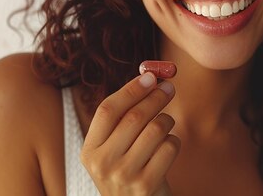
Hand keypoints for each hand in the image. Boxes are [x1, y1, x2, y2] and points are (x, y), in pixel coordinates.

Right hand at [80, 72, 178, 195]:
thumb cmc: (127, 171)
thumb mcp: (113, 150)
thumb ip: (123, 118)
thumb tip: (148, 77)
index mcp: (89, 151)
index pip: (108, 110)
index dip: (130, 90)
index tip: (150, 76)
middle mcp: (102, 163)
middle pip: (134, 117)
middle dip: (155, 97)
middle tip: (168, 87)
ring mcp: (124, 176)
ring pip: (155, 129)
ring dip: (166, 120)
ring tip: (166, 122)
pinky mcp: (147, 185)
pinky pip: (169, 147)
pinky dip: (174, 141)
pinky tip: (168, 146)